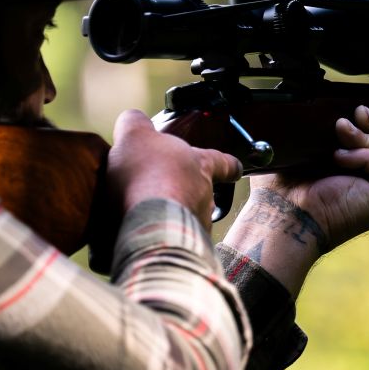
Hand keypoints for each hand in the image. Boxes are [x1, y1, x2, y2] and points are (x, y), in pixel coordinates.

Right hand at [106, 109, 242, 230]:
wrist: (149, 225)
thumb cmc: (146, 174)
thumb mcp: (134, 135)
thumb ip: (135, 123)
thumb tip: (133, 118)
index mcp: (199, 165)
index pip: (222, 161)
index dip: (227, 165)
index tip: (234, 169)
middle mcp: (205, 196)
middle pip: (201, 192)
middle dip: (186, 193)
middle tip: (164, 194)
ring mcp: (196, 225)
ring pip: (186, 219)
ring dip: (169, 218)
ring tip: (144, 218)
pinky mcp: (182, 250)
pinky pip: (170, 243)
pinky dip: (156, 239)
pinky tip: (136, 238)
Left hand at [227, 107, 368, 295]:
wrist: (284, 211)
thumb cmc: (284, 187)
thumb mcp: (304, 150)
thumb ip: (326, 135)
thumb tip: (340, 116)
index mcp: (353, 176)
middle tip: (359, 113)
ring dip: (364, 137)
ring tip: (340, 133)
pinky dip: (363, 154)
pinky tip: (341, 158)